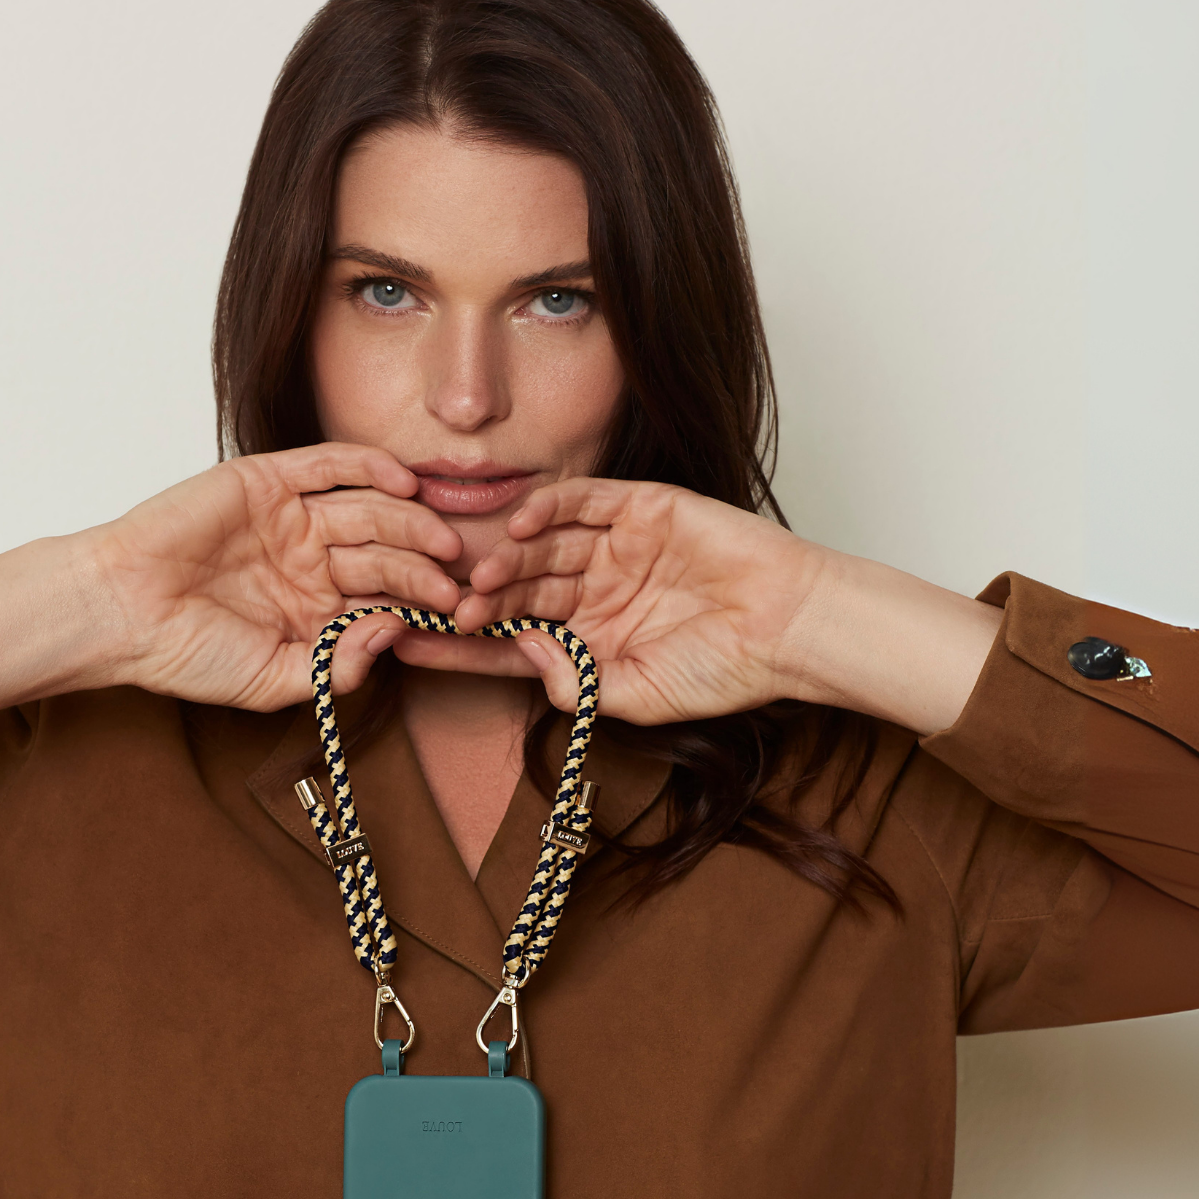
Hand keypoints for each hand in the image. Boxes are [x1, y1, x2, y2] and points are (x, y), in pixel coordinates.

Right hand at [92, 446, 463, 707]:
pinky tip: (406, 485)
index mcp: (316, 606)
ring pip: (368, 508)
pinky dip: (370, 467)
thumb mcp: (275, 680)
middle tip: (460, 581)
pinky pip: (329, 464)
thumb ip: (337, 667)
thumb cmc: (187, 652)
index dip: (424, 604)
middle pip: (386, 551)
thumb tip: (394, 634)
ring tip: (445, 541)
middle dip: (427, 567)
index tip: (459, 617)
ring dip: (412, 521)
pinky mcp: (267, 480)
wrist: (122, 613)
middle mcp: (310, 558)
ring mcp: (290, 516)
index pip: (385, 597)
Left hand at [388, 478, 1000, 735]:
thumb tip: (520, 653)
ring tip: (478, 581)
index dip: (459, 644)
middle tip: (442, 609)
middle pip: (518, 590)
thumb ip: (574, 683)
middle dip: (478, 601)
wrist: (790, 626)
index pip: (508, 641)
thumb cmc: (725, 670)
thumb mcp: (635, 697)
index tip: (408, 645)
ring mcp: (616, 548)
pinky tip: (517, 527)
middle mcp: (595, 591)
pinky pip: (583, 501)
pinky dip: (548, 508)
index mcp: (589, 639)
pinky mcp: (641, 509)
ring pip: (542, 547)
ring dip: (506, 562)